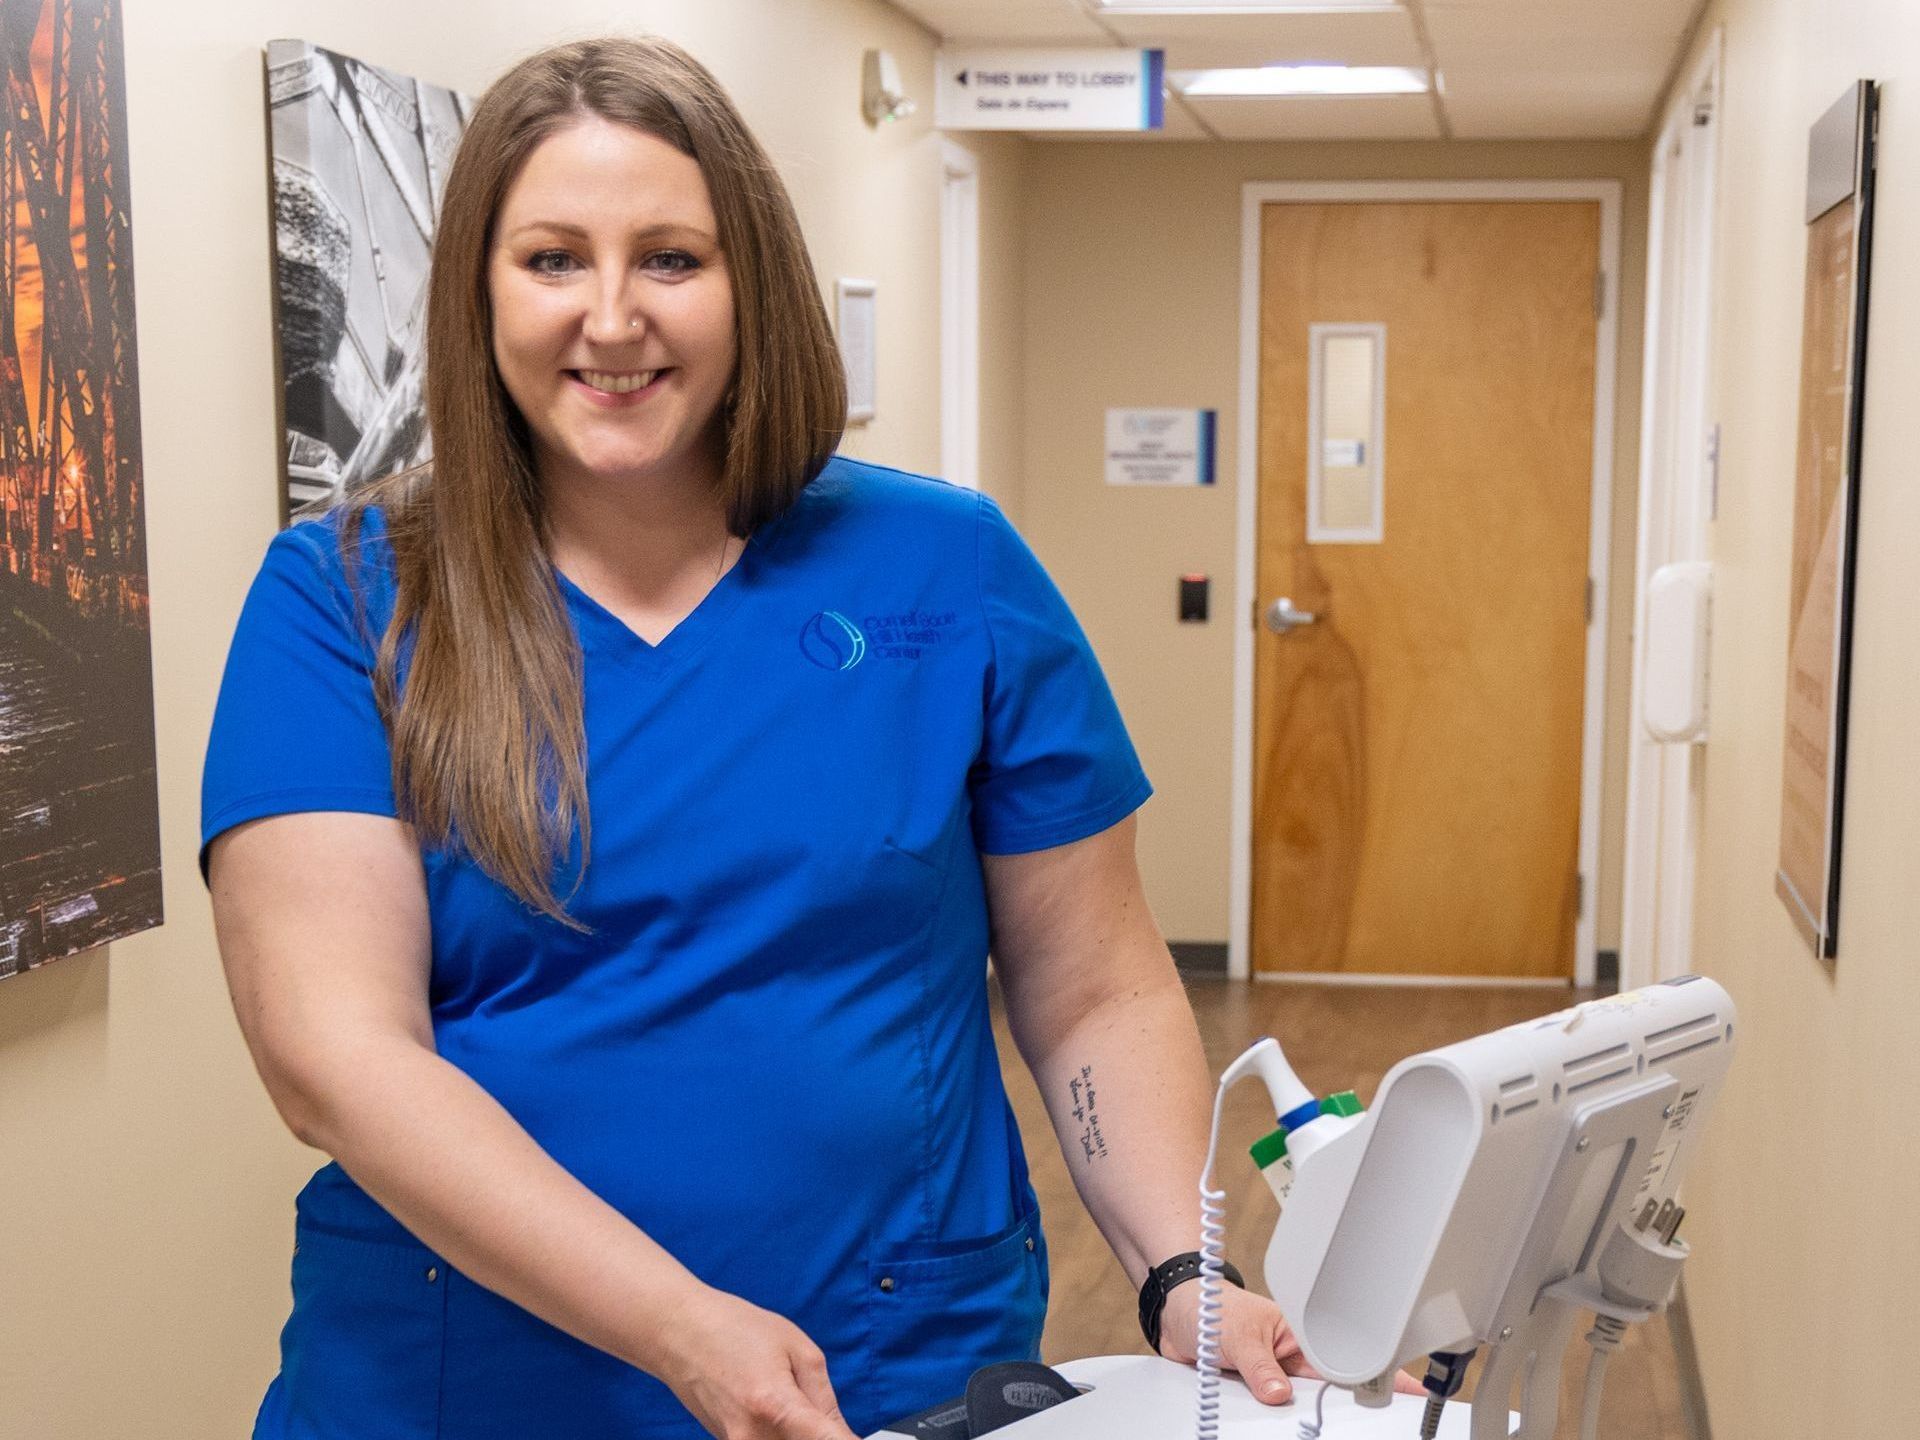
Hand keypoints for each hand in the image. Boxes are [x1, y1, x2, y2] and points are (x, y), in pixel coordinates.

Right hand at [650, 1284, 859, 1439]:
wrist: (679, 1332)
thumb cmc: (733, 1328)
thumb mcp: (794, 1346)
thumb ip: (823, 1394)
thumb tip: (843, 1433)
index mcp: (775, 1404)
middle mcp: (752, 1436)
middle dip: (822, 1436)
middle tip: (823, 1415)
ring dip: (798, 1432)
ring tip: (789, 1397)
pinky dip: (780, 1432)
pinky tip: (773, 1405)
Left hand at [1155, 1281, 1425, 1405]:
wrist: (1176, 1312)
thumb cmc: (1210, 1306)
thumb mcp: (1237, 1335)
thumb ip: (1259, 1367)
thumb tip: (1278, 1395)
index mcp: (1299, 1334)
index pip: (1343, 1358)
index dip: (1375, 1375)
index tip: (1407, 1393)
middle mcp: (1291, 1358)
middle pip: (1326, 1390)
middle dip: (1337, 1406)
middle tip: (1357, 1424)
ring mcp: (1275, 1376)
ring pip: (1297, 1406)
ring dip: (1295, 1415)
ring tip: (1307, 1426)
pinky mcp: (1256, 1391)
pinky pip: (1269, 1414)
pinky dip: (1269, 1421)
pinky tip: (1268, 1425)